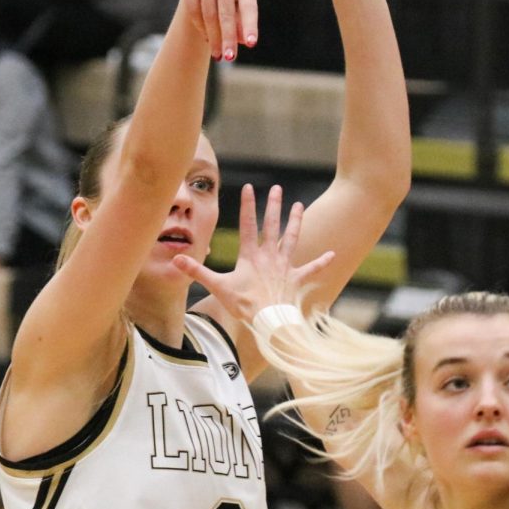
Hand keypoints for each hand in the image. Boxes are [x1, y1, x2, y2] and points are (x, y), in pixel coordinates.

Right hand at [171, 183, 333, 321]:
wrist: (269, 321)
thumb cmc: (244, 305)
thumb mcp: (218, 287)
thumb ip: (197, 272)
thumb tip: (176, 259)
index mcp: (251, 256)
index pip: (248, 225)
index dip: (248, 206)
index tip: (250, 187)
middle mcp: (269, 257)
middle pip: (272, 226)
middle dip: (274, 206)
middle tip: (277, 188)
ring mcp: (285, 267)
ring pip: (291, 239)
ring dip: (295, 222)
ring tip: (299, 206)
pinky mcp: (296, 279)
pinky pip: (312, 269)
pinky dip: (322, 262)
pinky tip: (332, 255)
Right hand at [178, 0, 257, 61]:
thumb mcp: (241, 2)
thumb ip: (242, 20)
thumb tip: (241, 40)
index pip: (248, 5)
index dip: (249, 25)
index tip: (251, 44)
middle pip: (226, 13)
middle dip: (228, 38)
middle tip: (230, 58)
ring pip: (209, 15)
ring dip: (214, 38)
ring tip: (219, 55)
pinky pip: (195, 11)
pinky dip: (201, 28)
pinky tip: (208, 39)